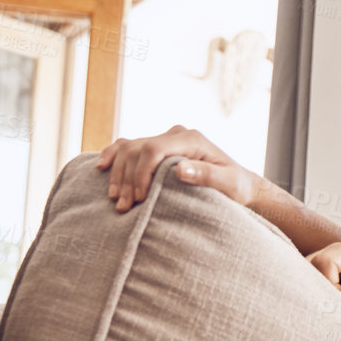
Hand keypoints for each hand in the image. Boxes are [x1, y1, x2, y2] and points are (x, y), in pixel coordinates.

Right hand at [95, 126, 260, 212]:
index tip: (139, 197)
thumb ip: (205, 175)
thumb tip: (180, 169)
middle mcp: (175, 135)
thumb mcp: (227, 183)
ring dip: (118, 174)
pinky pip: (128, 147)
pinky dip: (113, 156)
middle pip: (137, 149)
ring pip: (128, 149)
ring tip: (117, 200)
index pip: (154, 149)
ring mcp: (165, 140)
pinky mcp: (157, 148)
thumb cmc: (235, 186)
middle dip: (127, 178)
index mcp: (191, 139)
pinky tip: (102, 168)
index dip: (141, 173)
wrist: (238, 184)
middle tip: (124, 205)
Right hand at [306, 238, 340, 330]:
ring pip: (302, 275)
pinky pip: (303, 284)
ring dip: (311, 295)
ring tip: (327, 311)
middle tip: (331, 310)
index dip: (328, 285)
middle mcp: (338, 252)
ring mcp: (326, 263)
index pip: (326, 262)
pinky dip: (308, 298)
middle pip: (309, 266)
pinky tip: (320, 310)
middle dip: (316, 290)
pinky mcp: (319, 277)